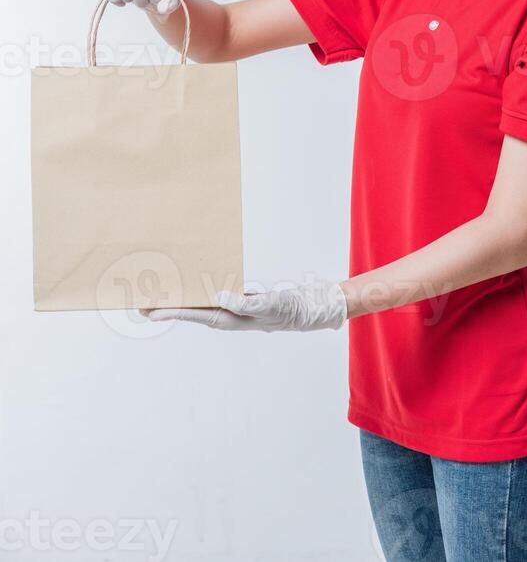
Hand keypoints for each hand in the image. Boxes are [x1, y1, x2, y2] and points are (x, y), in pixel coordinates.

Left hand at [139, 279, 348, 331]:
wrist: (309, 308)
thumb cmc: (289, 309)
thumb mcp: (269, 305)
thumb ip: (246, 302)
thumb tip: (219, 296)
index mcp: (231, 318)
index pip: (195, 314)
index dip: (172, 311)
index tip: (149, 310)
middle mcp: (228, 314)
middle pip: (191, 310)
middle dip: (168, 306)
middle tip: (141, 303)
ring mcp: (233, 307)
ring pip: (200, 303)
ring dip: (181, 298)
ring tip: (160, 293)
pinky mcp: (239, 299)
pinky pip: (213, 294)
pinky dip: (200, 288)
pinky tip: (192, 283)